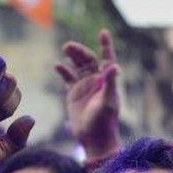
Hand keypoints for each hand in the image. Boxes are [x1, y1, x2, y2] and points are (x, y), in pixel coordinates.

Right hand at [55, 29, 120, 157]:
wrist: (93, 139)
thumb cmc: (104, 122)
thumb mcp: (108, 102)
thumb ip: (111, 83)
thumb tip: (115, 66)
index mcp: (107, 80)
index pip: (107, 59)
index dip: (106, 45)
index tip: (103, 32)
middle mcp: (96, 81)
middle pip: (88, 60)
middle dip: (80, 51)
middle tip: (69, 46)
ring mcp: (84, 86)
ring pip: (78, 66)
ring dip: (72, 57)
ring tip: (65, 49)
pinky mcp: (74, 94)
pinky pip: (68, 78)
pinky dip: (63, 71)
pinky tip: (57, 65)